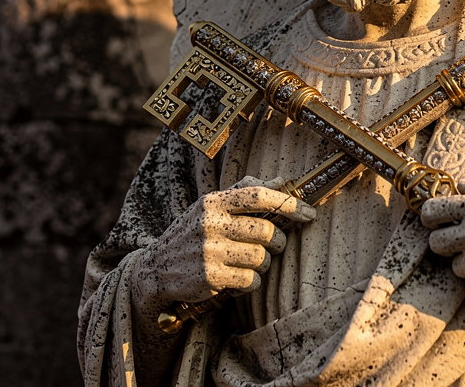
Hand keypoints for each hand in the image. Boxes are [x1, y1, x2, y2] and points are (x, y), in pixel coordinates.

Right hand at [130, 176, 315, 312]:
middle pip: (267, 231)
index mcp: (213, 202)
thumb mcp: (212, 207)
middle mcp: (210, 224)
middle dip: (278, 241)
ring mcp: (209, 252)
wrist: (155, 268)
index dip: (288, 203)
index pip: (258, 195)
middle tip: (273, 245)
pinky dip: (250, 282)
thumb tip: (282, 180)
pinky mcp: (210, 278)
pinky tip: (236, 279)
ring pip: (262, 258)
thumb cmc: (193, 234)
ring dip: (263, 264)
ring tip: (247, 262)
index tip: (309, 212)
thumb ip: (245, 192)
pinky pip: (251, 281)